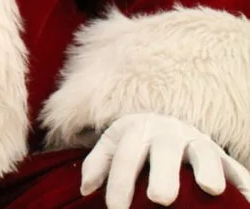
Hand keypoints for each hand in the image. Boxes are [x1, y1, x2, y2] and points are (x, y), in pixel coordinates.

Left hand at [81, 113, 249, 208]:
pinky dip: (242, 180)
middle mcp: (167, 133)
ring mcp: (195, 141)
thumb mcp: (112, 145)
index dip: (119, 183)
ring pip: (203, 152)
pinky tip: (248, 197)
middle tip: (160, 198)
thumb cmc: (134, 142)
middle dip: (163, 174)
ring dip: (207, 169)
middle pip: (165, 152)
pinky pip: (233, 165)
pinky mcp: (219, 152)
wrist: (162, 121)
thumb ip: (98, 164)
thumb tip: (87, 189)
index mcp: (136, 130)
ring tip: (211, 189)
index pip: (125, 158)